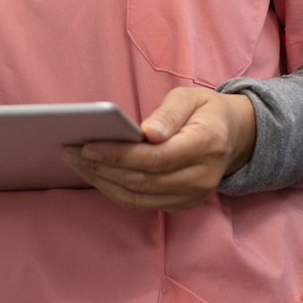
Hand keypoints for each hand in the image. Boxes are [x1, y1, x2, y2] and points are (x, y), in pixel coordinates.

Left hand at [60, 86, 256, 211]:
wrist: (232, 136)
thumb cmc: (205, 111)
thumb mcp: (191, 97)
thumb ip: (170, 113)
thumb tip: (148, 133)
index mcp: (207, 145)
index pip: (156, 158)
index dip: (119, 155)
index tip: (87, 145)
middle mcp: (202, 177)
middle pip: (143, 181)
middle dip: (102, 168)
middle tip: (70, 151)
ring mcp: (193, 196)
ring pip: (138, 197)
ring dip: (102, 182)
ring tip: (75, 162)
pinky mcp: (182, 204)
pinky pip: (141, 203)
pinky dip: (114, 190)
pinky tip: (95, 173)